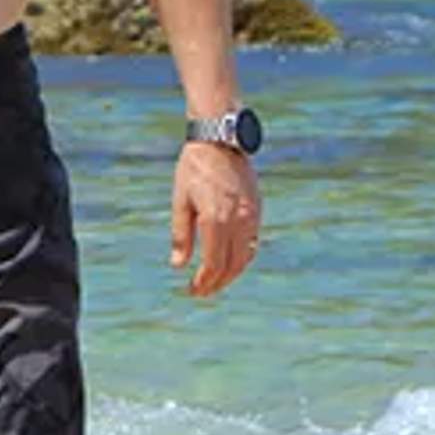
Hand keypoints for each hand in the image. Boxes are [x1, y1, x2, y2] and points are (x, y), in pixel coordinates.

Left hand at [171, 142, 261, 297]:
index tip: (192, 291)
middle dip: (216, 283)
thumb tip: (178, 265)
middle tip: (201, 293)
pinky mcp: (256, 210)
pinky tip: (230, 264)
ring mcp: (250, 216)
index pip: (213, 263)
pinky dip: (242, 259)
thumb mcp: (180, 200)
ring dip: (231, 274)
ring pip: (245, 257)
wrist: (221, 142)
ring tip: (215, 283)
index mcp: (215, 219)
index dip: (203, 282)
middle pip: (231, 265)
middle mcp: (237, 221)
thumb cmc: (194, 169)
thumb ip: (181, 235)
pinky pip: (252, 243)